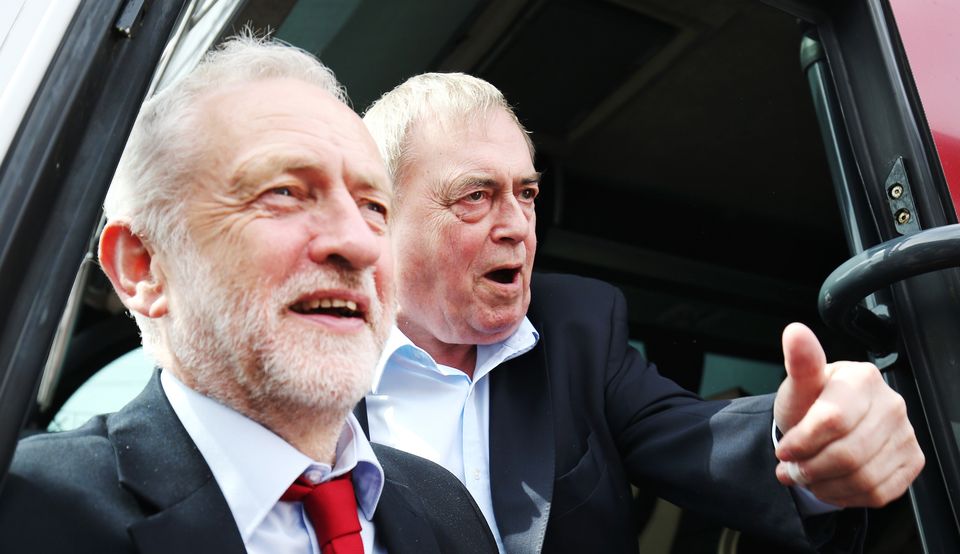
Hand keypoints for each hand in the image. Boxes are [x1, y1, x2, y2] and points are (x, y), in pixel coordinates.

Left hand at [773, 322, 924, 507]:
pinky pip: (878, 492)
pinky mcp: (912, 461)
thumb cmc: (811, 403)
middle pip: (848, 454)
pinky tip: (830, 482)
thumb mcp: (798, 387)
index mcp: (863, 378)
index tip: (784, 450)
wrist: (826, 426)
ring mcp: (906, 434)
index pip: (832, 420)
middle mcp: (892, 404)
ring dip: (824, 485)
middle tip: (791, 469)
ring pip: (863, 478)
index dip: (801, 442)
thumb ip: (799, 364)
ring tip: (807, 476)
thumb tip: (795, 333)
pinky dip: (846, 495)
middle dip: (810, 468)